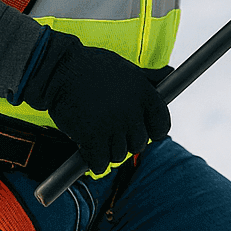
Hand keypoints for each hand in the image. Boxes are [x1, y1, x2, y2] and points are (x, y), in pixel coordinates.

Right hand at [20, 31, 171, 173]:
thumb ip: (149, 77)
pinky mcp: (92, 138)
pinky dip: (95, 162)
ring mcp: (112, 125)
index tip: (145, 132)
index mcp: (144, 93)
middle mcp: (132, 111)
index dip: (155, 132)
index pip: (163, 124)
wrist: (59, 70)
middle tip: (112, 133)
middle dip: (127, 142)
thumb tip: (171, 72)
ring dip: (108, 151)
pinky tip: (88, 150)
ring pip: (120, 154)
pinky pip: (100, 163)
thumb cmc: (93, 67)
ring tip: (97, 135)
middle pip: (140, 143)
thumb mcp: (126, 68)